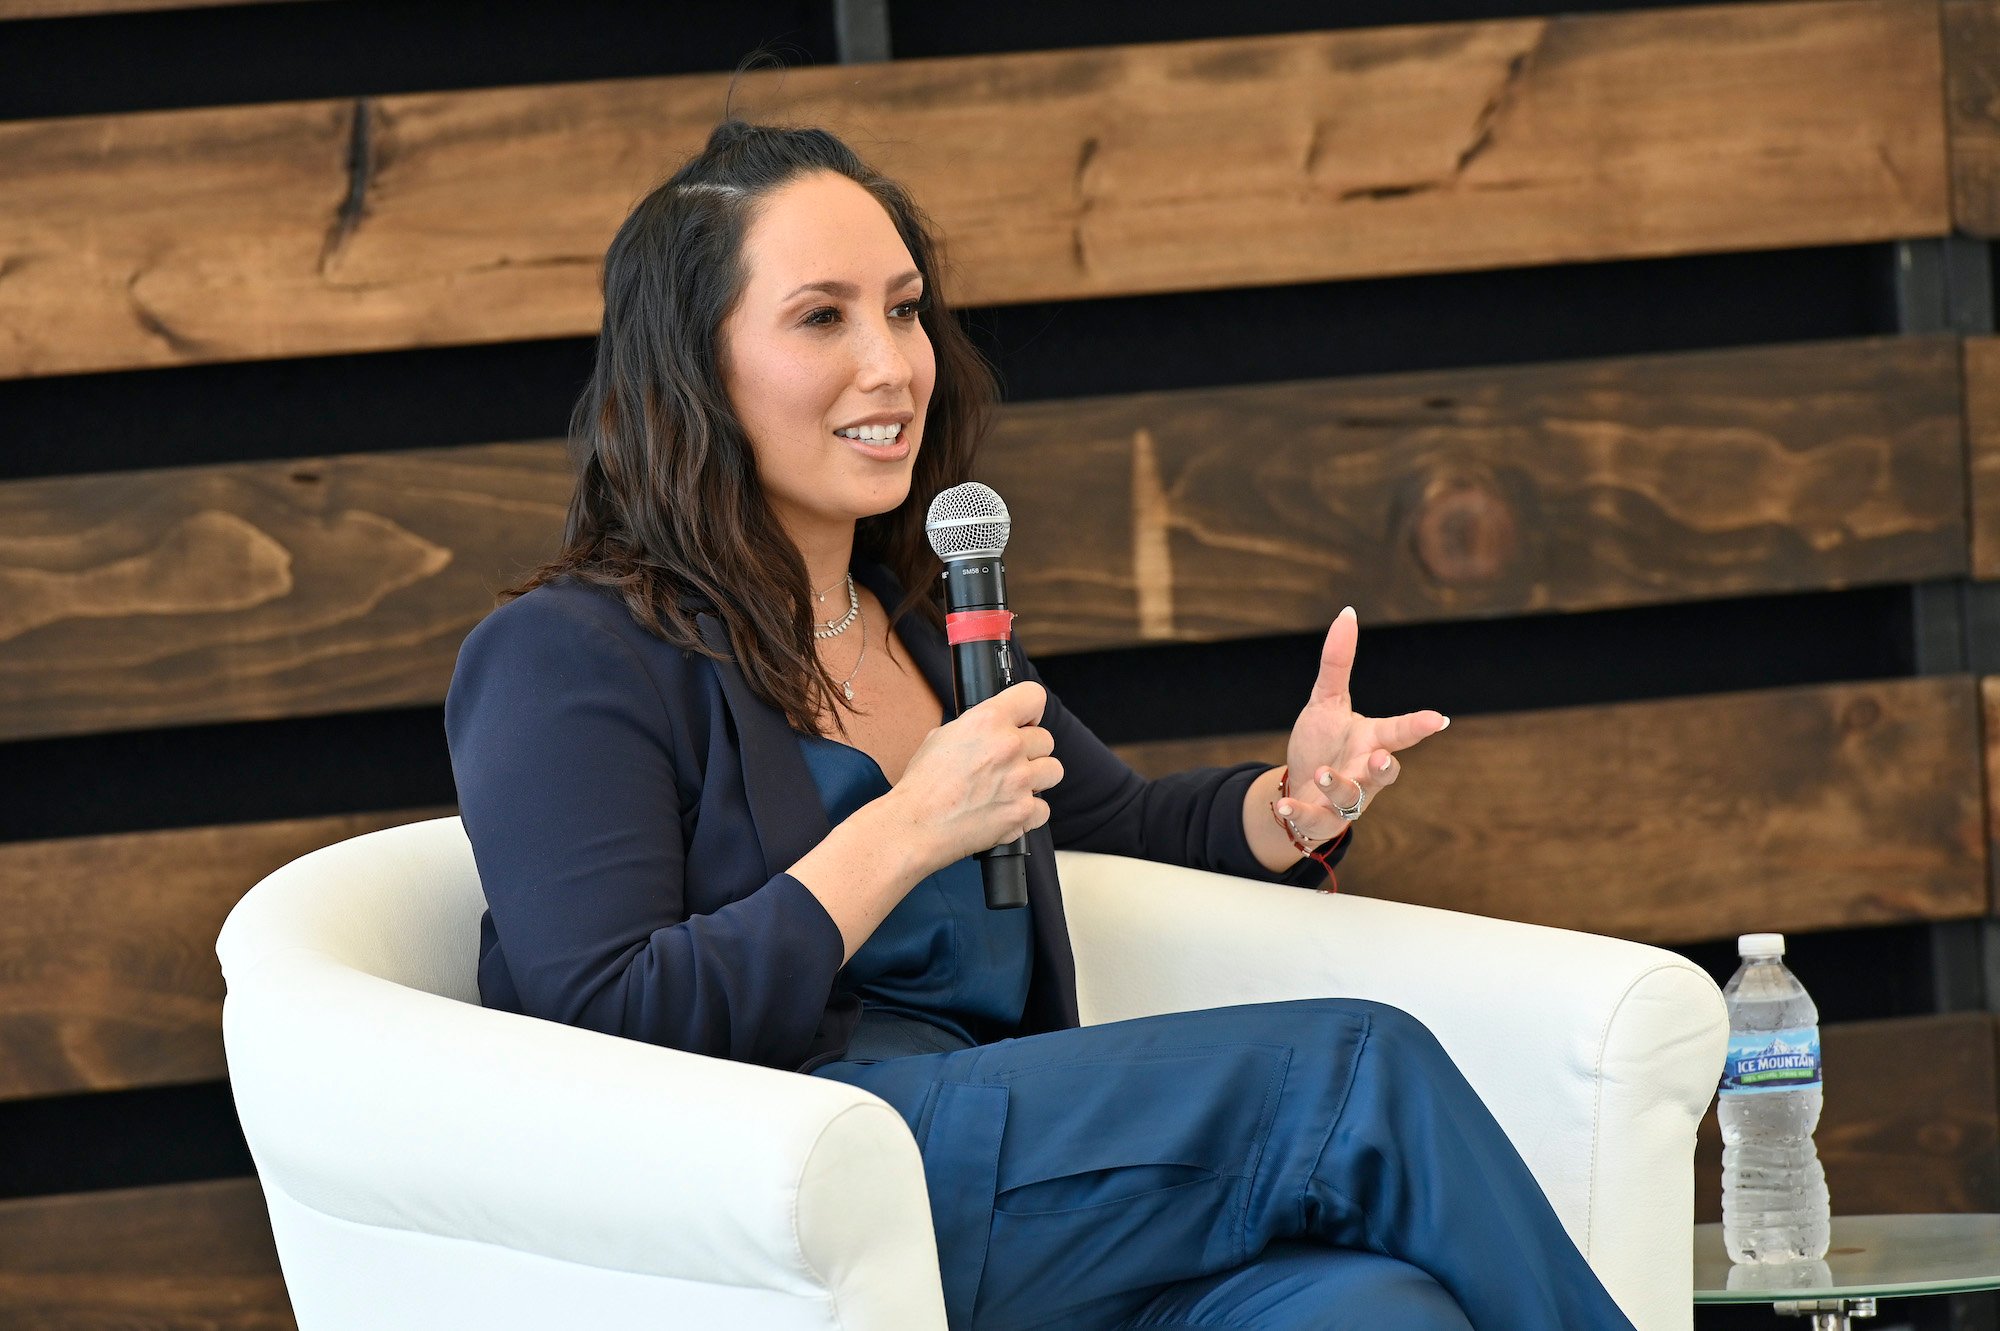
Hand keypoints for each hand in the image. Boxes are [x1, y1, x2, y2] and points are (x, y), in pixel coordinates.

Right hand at [888, 681, 1063, 871]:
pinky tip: (1007, 811)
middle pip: (1046, 739)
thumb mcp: (943, 736)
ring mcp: (1020, 781)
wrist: (915, 825)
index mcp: (988, 721)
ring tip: (1012, 787)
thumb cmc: (923, 784)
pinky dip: (1028, 812)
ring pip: (1054, 770)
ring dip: (1036, 779)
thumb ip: (976, 728)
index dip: (1030, 710)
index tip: (1025, 721)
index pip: (1033, 696)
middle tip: (1007, 764)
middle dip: (1030, 751)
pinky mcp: (1022, 812)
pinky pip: (1044, 808)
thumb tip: (993, 728)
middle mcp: (1009, 746)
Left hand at [1276, 606, 1447, 844]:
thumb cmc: (1322, 743)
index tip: (1439, 719)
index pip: (1398, 732)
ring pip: (1351, 798)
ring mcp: (1347, 799)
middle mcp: (1365, 772)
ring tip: (1324, 774)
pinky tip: (1285, 805)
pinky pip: (1315, 820)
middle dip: (1385, 768)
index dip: (1418, 726)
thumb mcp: (1325, 701)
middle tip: (1381, 759)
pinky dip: (1301, 812)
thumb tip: (1347, 613)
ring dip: (1339, 786)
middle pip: (1384, 774)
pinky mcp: (1323, 819)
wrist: (1300, 788)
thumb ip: (1337, 663)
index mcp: (1371, 741)